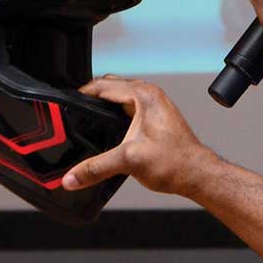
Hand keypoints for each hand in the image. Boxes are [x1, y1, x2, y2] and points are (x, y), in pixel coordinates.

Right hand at [62, 77, 214, 194]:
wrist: (196, 174)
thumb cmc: (176, 162)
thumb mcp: (128, 161)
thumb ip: (95, 168)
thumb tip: (71, 177)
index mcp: (144, 95)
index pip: (103, 84)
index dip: (81, 93)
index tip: (66, 104)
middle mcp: (150, 96)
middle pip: (111, 87)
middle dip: (91, 98)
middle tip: (74, 112)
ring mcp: (154, 106)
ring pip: (120, 98)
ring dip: (104, 106)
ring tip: (87, 120)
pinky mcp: (155, 118)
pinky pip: (128, 108)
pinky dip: (115, 115)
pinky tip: (108, 131)